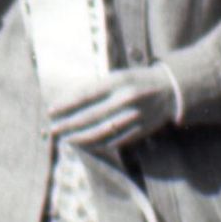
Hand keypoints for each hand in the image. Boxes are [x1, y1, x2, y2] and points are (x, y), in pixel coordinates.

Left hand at [49, 65, 177, 153]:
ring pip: (101, 133)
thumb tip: (66, 102)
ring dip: (80, 138)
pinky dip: (96, 145)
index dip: (66, 105)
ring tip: (66, 138)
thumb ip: (95, 89)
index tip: (51, 111)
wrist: (169, 90)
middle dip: (69, 124)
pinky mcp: (139, 131)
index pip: (86, 95)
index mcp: (118, 82)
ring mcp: (133, 117)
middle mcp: (126, 100)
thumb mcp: (117, 76)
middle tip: (53, 129)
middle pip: (91, 117)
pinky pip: (113, 141)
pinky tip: (84, 144)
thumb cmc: (136, 80)